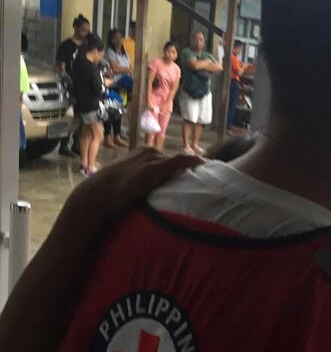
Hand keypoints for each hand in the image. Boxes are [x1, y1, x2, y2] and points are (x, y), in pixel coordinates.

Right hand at [69, 148, 201, 221]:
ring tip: (213, 174)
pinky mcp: (154, 169)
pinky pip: (180, 162)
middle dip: (193, 168)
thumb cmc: (110, 196)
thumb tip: (152, 198)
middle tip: (212, 176)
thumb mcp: (129, 187)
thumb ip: (143, 187)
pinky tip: (205, 165)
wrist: (96, 196)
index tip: (203, 173)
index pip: (171, 159)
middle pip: (178, 160)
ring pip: (181, 161)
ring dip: (195, 167)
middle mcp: (149, 153)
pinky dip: (193, 162)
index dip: (186, 166)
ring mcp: (152, 159)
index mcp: (143, 155)